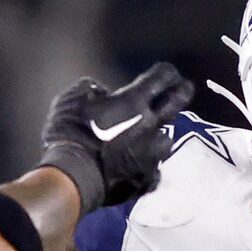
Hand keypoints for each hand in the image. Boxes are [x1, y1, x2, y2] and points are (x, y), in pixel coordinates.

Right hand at [40, 62, 193, 210]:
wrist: (72, 179)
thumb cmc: (69, 134)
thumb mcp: (71, 100)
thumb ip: (89, 90)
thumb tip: (100, 92)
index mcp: (133, 101)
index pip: (162, 76)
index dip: (166, 72)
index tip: (166, 73)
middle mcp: (151, 124)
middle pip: (179, 100)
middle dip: (182, 91)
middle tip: (180, 89)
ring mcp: (152, 153)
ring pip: (167, 137)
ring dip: (159, 134)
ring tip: (149, 137)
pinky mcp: (147, 178)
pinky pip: (154, 168)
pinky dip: (147, 165)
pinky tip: (137, 166)